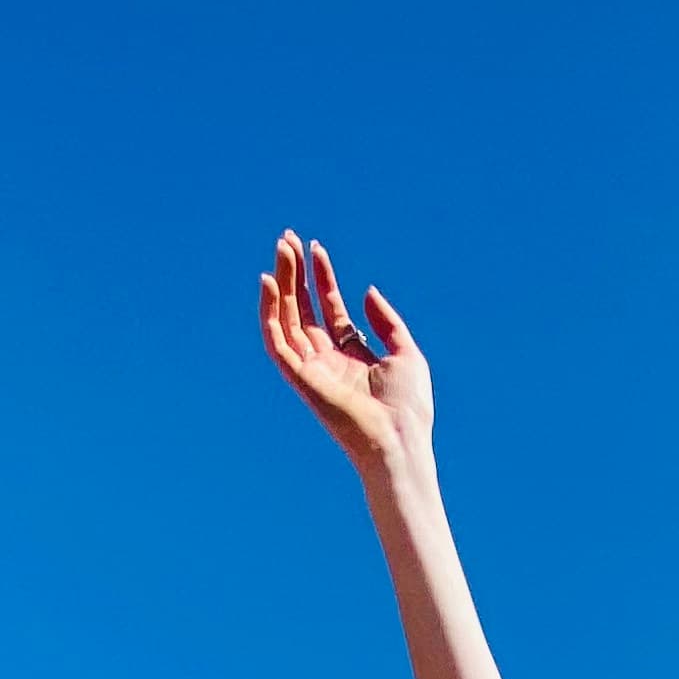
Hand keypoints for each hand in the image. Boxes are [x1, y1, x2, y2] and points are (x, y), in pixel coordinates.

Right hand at [259, 234, 432, 476]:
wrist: (399, 440)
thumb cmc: (409, 408)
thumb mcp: (406, 353)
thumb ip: (387, 321)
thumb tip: (366, 290)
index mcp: (353, 357)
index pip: (330, 311)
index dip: (322, 278)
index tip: (316, 248)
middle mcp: (329, 363)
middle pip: (305, 310)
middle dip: (296, 274)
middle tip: (287, 239)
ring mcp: (313, 371)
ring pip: (288, 320)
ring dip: (282, 284)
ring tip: (281, 249)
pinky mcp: (302, 380)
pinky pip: (278, 343)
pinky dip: (269, 314)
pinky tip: (269, 283)